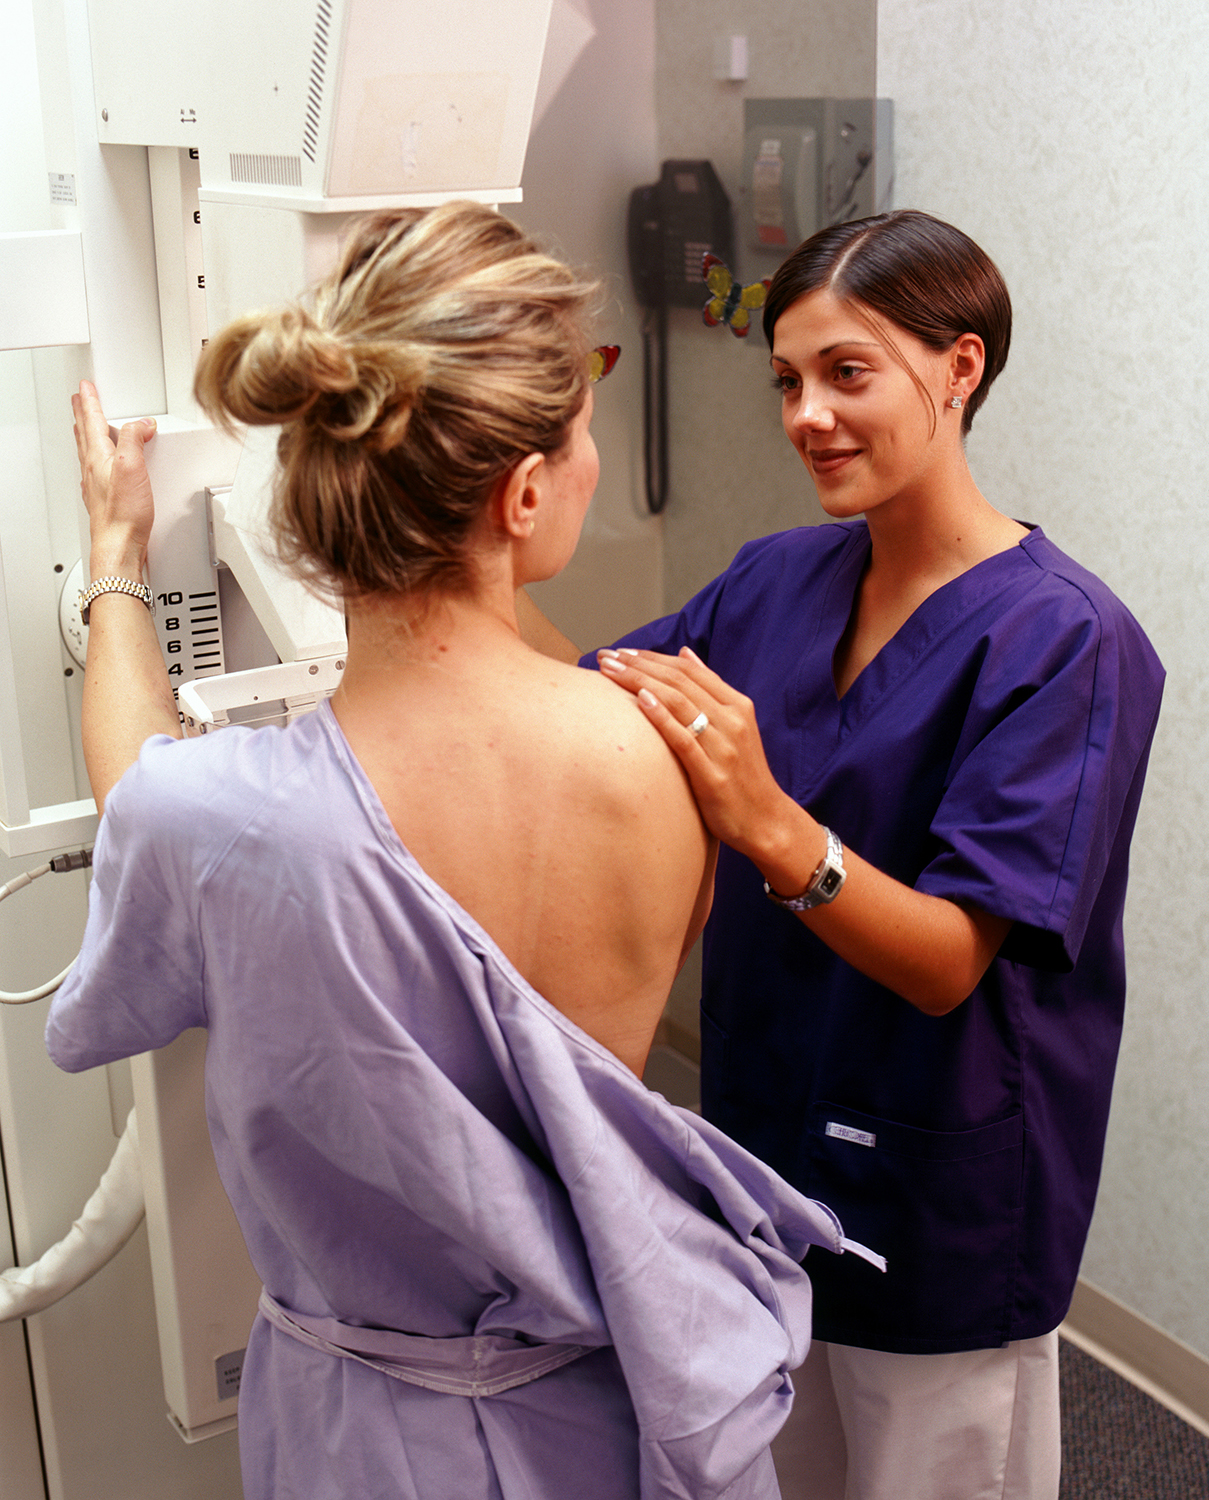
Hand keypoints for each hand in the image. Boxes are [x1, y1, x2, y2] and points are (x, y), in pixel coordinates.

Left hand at [71, 380, 156, 569]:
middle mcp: (93, 469)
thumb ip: (135, 440)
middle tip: (79, 400)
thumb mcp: (132, 467)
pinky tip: (101, 463)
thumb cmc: (123, 513)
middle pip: (85, 434)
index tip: (86, 387)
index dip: (91, 402)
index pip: (92, 421)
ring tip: (85, 424)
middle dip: (83, 414)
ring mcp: (96, 484)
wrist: (118, 545)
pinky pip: (97, 469)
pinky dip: (98, 458)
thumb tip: (140, 425)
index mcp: (98, 457)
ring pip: (88, 451)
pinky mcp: (105, 498)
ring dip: (87, 433)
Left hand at [598, 646, 807, 861]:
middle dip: (638, 665)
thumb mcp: (735, 726)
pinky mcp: (713, 776)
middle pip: (679, 682)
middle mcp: (732, 721)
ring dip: (640, 682)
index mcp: (737, 706)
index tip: (622, 651)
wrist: (767, 821)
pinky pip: (684, 740)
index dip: (653, 657)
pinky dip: (662, 717)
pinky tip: (640, 701)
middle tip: (605, 656)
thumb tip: (685, 654)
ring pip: (678, 703)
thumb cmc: (743, 775)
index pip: (689, 670)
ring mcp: (724, 747)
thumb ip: (711, 691)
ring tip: (609, 672)